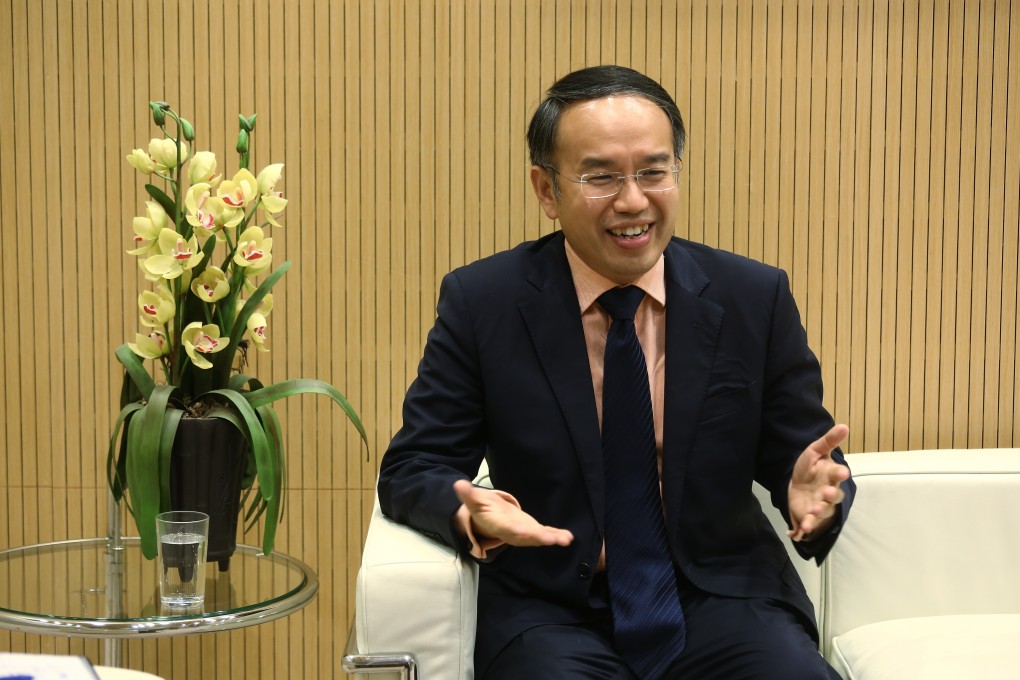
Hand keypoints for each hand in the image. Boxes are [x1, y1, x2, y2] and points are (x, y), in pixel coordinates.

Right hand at [453, 479, 572, 554]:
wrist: (489, 519)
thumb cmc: (482, 509)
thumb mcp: (474, 501)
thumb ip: (468, 494)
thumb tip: (458, 484)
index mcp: (499, 525)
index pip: (507, 528)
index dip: (515, 530)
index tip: (523, 531)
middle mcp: (512, 532)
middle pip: (526, 536)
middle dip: (538, 537)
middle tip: (550, 539)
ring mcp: (524, 533)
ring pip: (538, 537)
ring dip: (551, 538)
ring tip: (565, 539)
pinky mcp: (532, 531)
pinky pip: (545, 533)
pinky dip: (556, 535)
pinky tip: (567, 537)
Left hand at [787, 424, 849, 541]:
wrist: (796, 483)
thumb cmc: (810, 468)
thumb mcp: (815, 451)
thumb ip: (828, 441)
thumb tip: (844, 425)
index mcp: (831, 475)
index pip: (838, 474)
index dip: (839, 474)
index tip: (842, 472)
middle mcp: (829, 492)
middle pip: (835, 496)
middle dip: (831, 496)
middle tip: (827, 493)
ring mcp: (821, 506)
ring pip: (824, 511)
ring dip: (819, 512)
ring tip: (813, 511)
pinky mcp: (810, 516)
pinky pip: (811, 523)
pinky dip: (807, 527)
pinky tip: (801, 529)